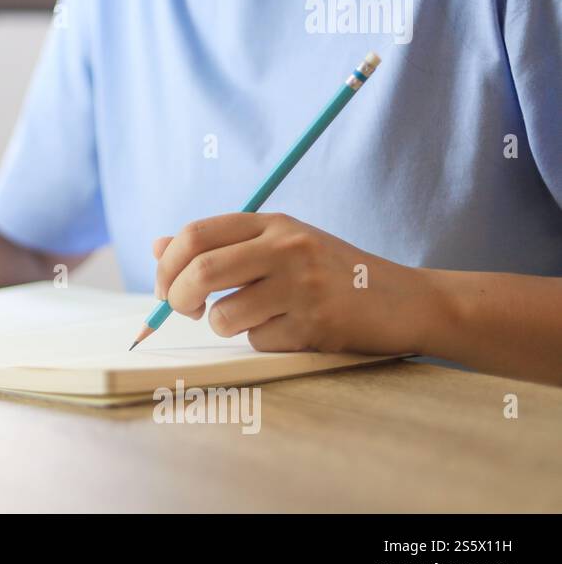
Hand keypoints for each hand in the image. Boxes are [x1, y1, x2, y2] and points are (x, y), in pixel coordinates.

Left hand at [152, 213, 433, 354]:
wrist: (406, 301)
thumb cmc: (331, 273)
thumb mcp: (278, 245)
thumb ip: (219, 244)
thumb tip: (157, 246)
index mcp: (272, 223)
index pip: (195, 235)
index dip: (166, 265)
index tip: (164, 288)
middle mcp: (286, 247)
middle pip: (201, 272)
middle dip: (178, 299)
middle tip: (186, 310)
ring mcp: (302, 285)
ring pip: (224, 315)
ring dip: (224, 326)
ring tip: (250, 319)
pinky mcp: (315, 324)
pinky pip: (259, 341)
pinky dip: (263, 341)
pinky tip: (291, 329)